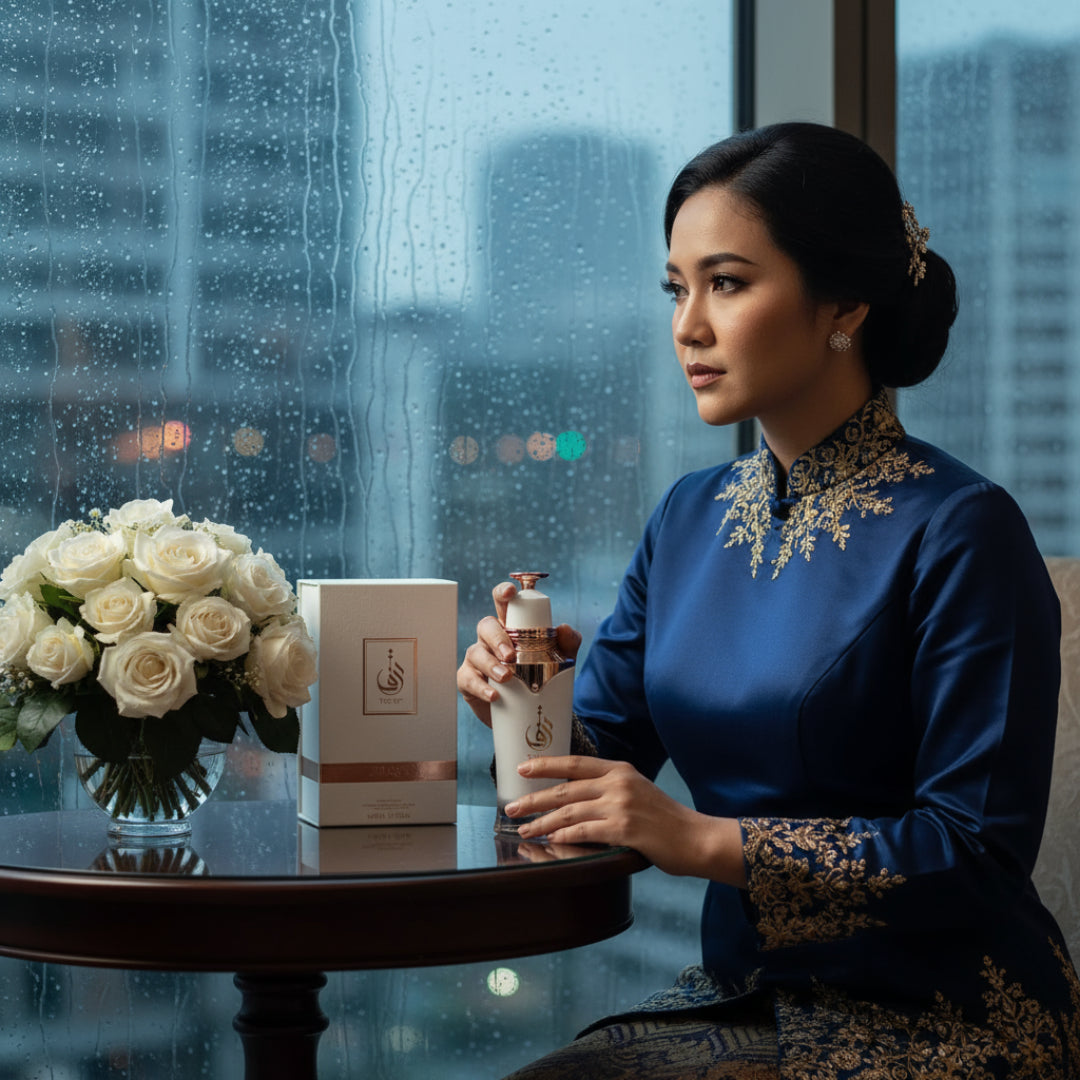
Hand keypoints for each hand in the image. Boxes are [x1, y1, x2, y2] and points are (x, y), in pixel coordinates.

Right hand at [456, 581, 581, 726]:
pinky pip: (468, 679)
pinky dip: (481, 687)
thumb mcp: (560, 659)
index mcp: (510, 627)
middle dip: (497, 638)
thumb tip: (564, 628)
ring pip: (476, 653)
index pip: (503, 603)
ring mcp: (477, 659)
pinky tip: (494, 695)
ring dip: (490, 664)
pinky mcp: (468, 681)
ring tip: (506, 677)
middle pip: (485, 625)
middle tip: (511, 655)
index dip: (503, 593)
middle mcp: (490, 639)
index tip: (510, 592)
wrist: (527, 713)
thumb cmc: (540, 678)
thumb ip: (568, 642)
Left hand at [504, 756, 745, 887]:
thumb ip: (609, 789)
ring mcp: (621, 805)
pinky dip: (564, 836)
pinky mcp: (624, 829)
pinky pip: (585, 832)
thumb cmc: (665, 819)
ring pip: (569, 812)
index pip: (574, 763)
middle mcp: (618, 783)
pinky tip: (552, 840)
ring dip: (543, 822)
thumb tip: (573, 798)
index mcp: (619, 770)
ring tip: (525, 829)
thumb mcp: (637, 791)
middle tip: (512, 807)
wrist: (696, 838)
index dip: (545, 765)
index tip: (522, 769)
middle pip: (565, 789)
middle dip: (534, 799)